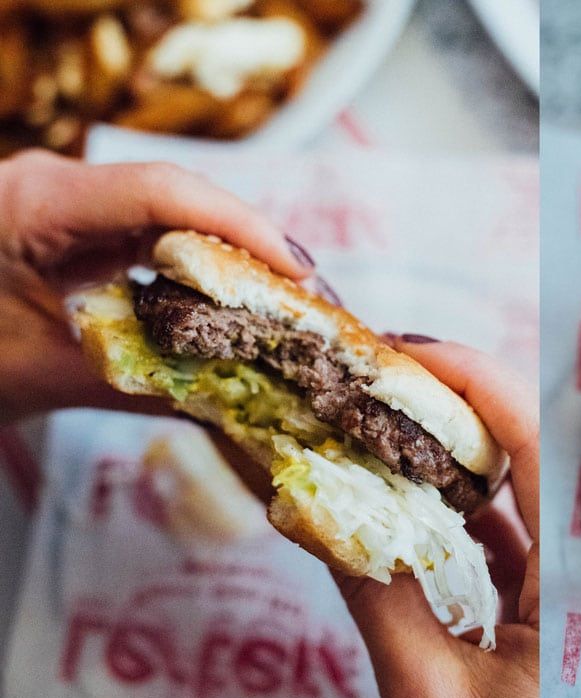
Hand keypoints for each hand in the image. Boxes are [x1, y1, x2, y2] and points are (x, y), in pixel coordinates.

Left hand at [0, 149, 313, 422]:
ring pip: (174, 219)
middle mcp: (57, 186)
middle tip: (313, 302)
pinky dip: (199, 273)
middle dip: (254, 249)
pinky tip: (236, 307)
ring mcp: (67, 205)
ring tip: (289, 308)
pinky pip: (152, 240)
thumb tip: (243, 401)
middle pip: (183, 201)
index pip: (165, 192)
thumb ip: (142, 383)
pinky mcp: (74, 231)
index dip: (244, 227)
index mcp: (39, 201)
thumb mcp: (42, 375)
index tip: (299, 274)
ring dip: (233, 263)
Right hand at [335, 338, 538, 697]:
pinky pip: (507, 540)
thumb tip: (312, 503)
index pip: (535, 444)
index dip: (471, 381)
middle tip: (378, 377)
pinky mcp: (546, 614)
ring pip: (517, 495)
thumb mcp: (432, 695)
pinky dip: (455, 513)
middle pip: (529, 455)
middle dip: (453, 408)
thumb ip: (380, 597)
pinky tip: (407, 495)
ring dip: (449, 456)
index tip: (401, 352)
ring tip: (381, 423)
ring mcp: (571, 590)